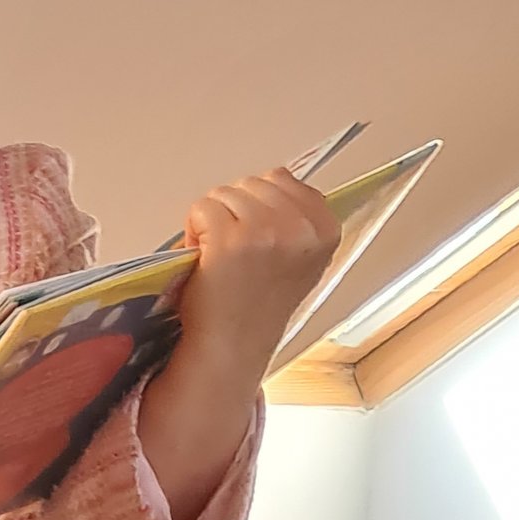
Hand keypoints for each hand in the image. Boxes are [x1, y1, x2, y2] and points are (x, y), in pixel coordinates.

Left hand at [173, 168, 340, 382]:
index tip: (258, 241)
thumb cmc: (257, 303)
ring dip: (212, 220)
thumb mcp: (298, 257)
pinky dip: (193, 229)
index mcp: (325, 229)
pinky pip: (202, 207)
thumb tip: (278, 174)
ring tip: (218, 257)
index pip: (283, 179)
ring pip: (225, 193)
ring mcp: (267, 232)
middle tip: (234, 253)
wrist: (232, 345)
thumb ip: (296, 217)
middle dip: (234, 211)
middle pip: (252, 182)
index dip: (258, 206)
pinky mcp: (231, 240)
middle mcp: (301, 229)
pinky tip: (203, 259)